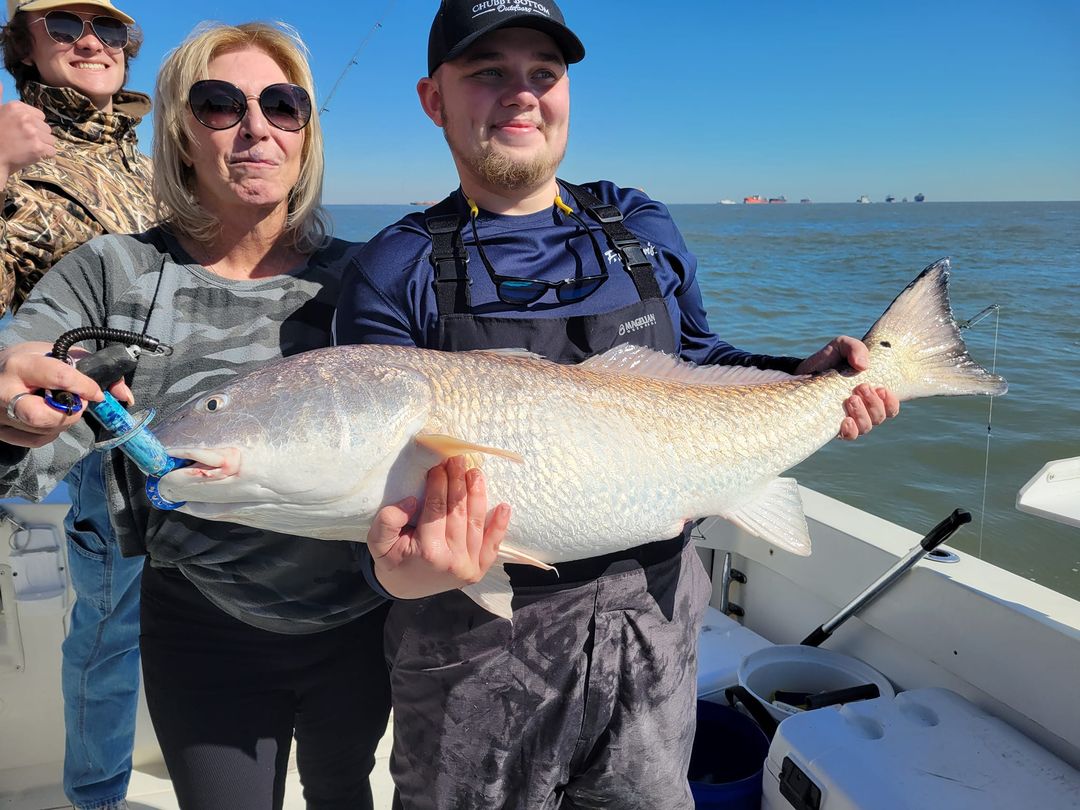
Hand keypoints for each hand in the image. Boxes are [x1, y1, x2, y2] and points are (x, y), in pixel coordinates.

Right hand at [0, 86, 55, 181]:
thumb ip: (0, 97)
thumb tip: (0, 82)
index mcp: (16, 107)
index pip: (40, 116)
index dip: (33, 125)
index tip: (21, 131)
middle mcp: (25, 117)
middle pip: (46, 127)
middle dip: (38, 136)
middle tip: (23, 142)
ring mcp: (33, 133)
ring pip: (51, 140)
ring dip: (42, 146)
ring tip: (26, 149)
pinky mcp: (38, 148)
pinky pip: (52, 151)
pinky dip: (44, 155)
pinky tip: (31, 155)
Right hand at [0, 342, 132, 447]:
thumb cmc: (29, 361)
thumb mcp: (55, 353)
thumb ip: (91, 367)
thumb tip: (125, 395)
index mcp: (21, 365)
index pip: (60, 378)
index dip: (86, 388)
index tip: (97, 393)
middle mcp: (6, 391)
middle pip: (42, 416)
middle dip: (69, 414)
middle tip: (76, 405)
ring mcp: (0, 414)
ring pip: (44, 430)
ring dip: (64, 422)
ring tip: (61, 406)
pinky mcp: (0, 431)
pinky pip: (36, 440)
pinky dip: (51, 432)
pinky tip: (50, 418)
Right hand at [367, 455, 510, 598]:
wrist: (404, 588)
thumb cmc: (392, 561)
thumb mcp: (377, 542)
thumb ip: (388, 520)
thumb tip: (412, 501)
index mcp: (429, 551)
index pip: (437, 508)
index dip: (439, 483)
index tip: (438, 464)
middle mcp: (453, 560)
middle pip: (458, 511)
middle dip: (458, 482)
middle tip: (458, 459)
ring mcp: (469, 566)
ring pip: (476, 522)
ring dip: (477, 494)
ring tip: (475, 472)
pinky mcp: (479, 569)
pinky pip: (492, 545)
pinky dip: (499, 525)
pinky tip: (504, 506)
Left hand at [796, 335, 900, 439]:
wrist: (799, 373)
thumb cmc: (826, 360)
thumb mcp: (840, 346)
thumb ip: (855, 348)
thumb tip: (863, 366)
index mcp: (871, 394)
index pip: (890, 406)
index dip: (891, 401)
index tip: (881, 388)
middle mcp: (863, 409)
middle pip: (880, 416)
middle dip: (874, 403)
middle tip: (861, 387)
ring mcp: (848, 419)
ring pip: (866, 427)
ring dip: (862, 414)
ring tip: (850, 399)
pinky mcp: (832, 426)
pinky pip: (848, 436)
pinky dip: (851, 430)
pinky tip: (845, 421)